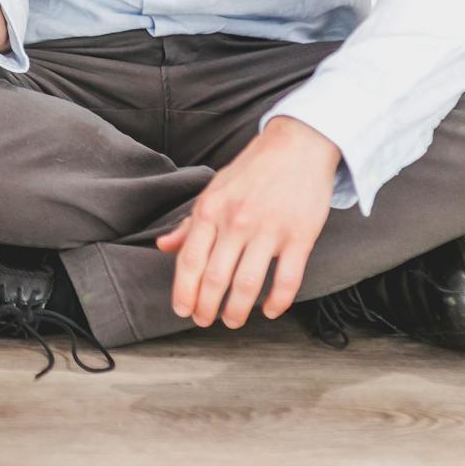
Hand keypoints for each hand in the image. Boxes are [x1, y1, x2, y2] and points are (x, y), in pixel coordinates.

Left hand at [155, 116, 340, 327]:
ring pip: (248, 284)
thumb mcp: (214, 189)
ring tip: (232, 321)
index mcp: (211, 209)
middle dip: (206, 307)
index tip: (182, 310)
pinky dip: (277, 302)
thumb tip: (164, 246)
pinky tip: (270, 311)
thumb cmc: (253, 169)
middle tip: (204, 321)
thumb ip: (190, 222)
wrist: (298, 144)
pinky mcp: (300, 236)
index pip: (189, 260)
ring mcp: (269, 230)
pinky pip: (287, 279)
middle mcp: (237, 221)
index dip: (183, 291)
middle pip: (215, 278)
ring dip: (237, 310)